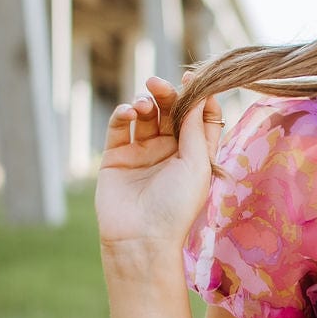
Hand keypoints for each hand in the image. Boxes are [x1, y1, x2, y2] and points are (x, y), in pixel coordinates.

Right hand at [94, 72, 224, 251]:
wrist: (140, 239)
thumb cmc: (176, 206)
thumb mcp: (196, 165)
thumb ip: (195, 128)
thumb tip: (200, 94)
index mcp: (195, 154)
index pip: (199, 117)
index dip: (198, 96)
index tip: (193, 78)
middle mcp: (170, 151)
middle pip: (171, 111)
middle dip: (166, 94)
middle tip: (158, 84)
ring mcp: (142, 153)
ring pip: (145, 116)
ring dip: (144, 103)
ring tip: (142, 105)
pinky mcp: (116, 158)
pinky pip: (119, 128)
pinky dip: (122, 115)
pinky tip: (127, 112)